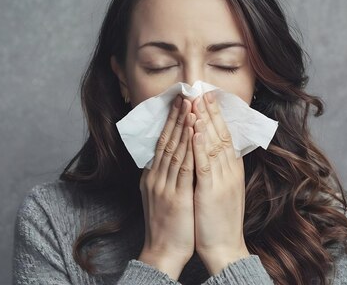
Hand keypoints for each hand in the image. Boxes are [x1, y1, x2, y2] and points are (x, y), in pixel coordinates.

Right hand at [138, 95, 196, 279]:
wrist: (162, 252)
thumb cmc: (166, 226)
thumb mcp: (159, 196)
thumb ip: (163, 176)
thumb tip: (167, 159)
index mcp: (153, 176)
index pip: (162, 142)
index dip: (171, 121)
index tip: (180, 102)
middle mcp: (156, 177)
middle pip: (167, 140)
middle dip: (177, 116)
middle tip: (185, 94)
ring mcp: (164, 186)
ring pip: (174, 149)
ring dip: (183, 125)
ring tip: (191, 105)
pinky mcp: (176, 196)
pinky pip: (183, 166)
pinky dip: (189, 146)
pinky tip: (194, 131)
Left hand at [191, 91, 250, 274]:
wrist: (225, 247)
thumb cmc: (220, 220)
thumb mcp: (224, 189)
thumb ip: (220, 169)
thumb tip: (213, 150)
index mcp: (232, 170)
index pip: (225, 136)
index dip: (216, 115)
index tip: (207, 97)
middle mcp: (229, 171)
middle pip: (221, 134)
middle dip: (210, 111)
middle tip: (201, 90)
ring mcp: (222, 180)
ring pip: (213, 144)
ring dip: (205, 121)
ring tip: (197, 101)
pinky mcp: (211, 191)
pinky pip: (205, 164)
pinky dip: (201, 145)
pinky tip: (196, 129)